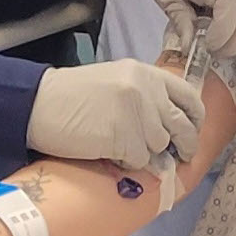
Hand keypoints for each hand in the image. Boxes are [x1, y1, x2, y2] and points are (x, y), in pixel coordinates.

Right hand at [27, 60, 203, 167]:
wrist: (39, 103)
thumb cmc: (73, 95)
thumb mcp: (118, 80)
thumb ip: (146, 95)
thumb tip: (171, 124)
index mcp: (147, 73)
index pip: (189, 96)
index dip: (195, 118)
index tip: (193, 131)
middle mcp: (147, 91)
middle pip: (182, 127)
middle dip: (184, 146)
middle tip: (179, 156)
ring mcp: (137, 114)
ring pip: (160, 148)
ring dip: (145, 152)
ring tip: (122, 145)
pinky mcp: (124, 137)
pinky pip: (139, 160)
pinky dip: (127, 161)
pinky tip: (109, 151)